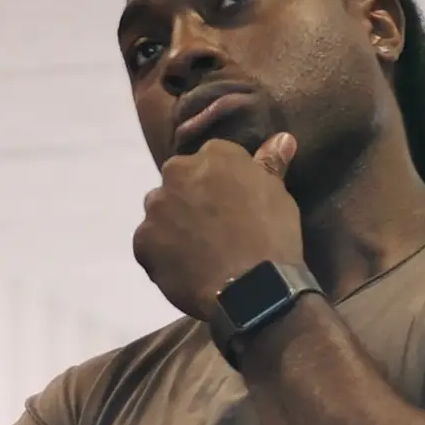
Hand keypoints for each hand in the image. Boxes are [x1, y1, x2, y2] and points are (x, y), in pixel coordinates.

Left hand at [133, 133, 304, 318]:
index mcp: (214, 155)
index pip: (210, 159)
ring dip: (173, 224)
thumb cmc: (271, 236)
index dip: (220, 184)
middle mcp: (178, 172)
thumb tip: (281, 138)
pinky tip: (183, 268)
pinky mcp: (142, 240)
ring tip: (197, 250)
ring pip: (160, 211)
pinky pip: (149, 244)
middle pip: (179, 181)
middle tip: (213, 228)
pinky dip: (162, 253)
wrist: (251, 286)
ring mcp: (156, 207)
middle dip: (191, 199)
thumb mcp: (278, 195)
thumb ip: (270, 164)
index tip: (231, 204)